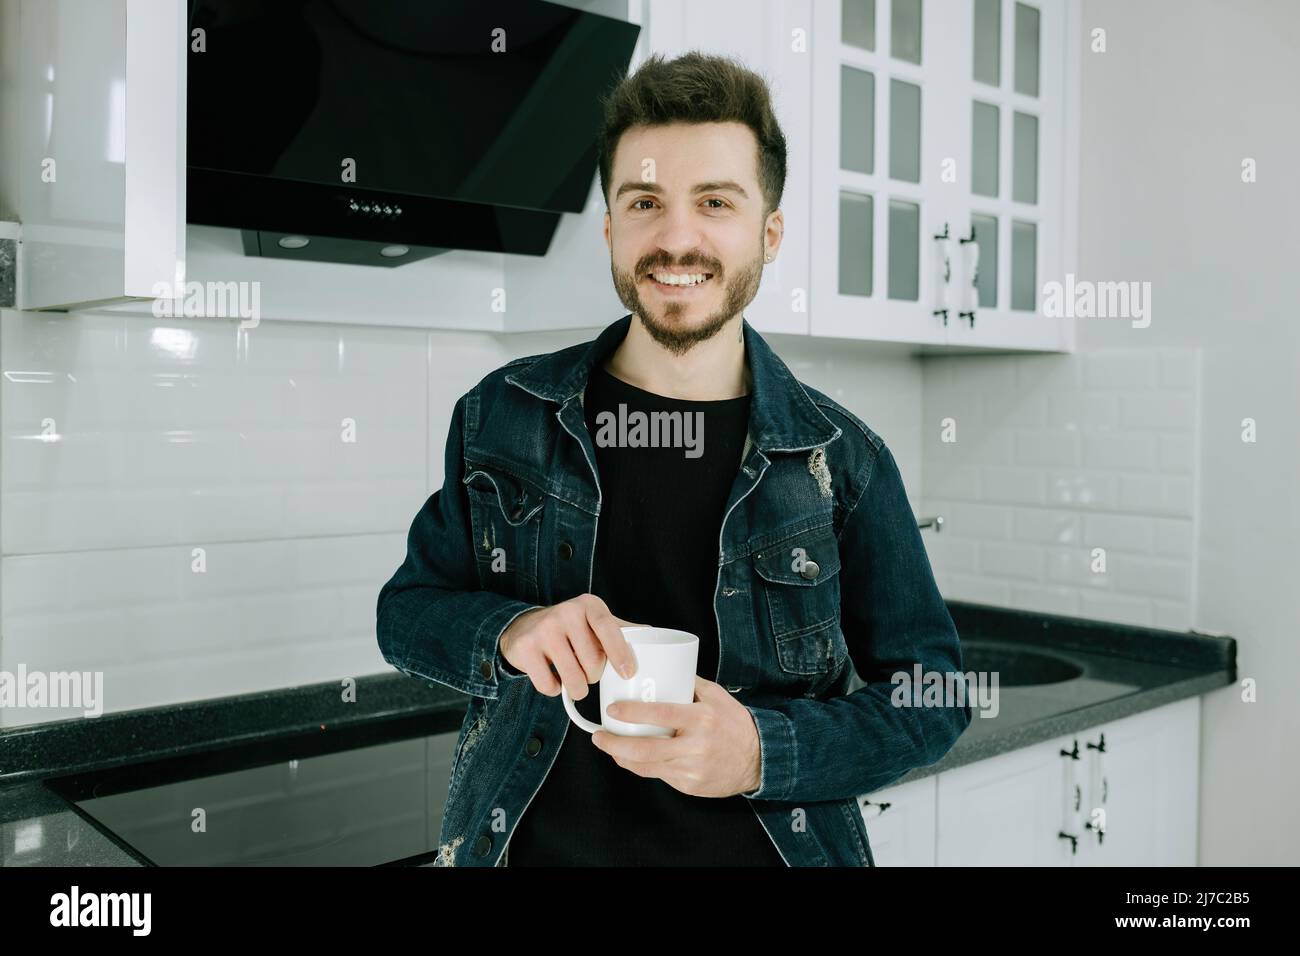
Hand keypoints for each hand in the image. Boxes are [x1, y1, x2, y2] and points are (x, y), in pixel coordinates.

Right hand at [498, 594, 643, 698]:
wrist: (524, 627)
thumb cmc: (569, 628)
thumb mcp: (594, 620)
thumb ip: (620, 629)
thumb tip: (652, 634)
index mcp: (589, 605)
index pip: (609, 628)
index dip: (620, 652)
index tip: (628, 673)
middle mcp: (566, 612)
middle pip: (593, 662)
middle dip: (594, 676)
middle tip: (587, 670)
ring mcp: (544, 629)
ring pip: (573, 678)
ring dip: (577, 688)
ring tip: (572, 677)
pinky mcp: (526, 648)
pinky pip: (549, 685)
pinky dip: (554, 689)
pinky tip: (552, 676)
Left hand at [592, 676, 761, 797]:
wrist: (759, 758)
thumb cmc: (734, 722)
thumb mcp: (715, 695)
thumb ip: (688, 682)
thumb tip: (660, 667)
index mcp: (702, 718)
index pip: (661, 714)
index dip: (632, 713)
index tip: (612, 710)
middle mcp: (696, 745)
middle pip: (645, 749)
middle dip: (615, 745)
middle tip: (598, 736)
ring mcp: (692, 769)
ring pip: (647, 766)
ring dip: (622, 757)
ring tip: (609, 747)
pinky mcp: (690, 785)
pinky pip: (659, 775)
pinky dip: (642, 766)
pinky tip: (631, 758)